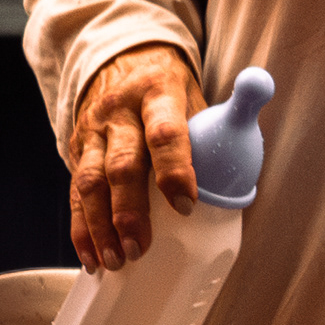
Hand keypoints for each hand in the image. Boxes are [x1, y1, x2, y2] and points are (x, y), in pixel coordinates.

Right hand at [66, 42, 201, 271]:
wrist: (119, 65)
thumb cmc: (169, 95)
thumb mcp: (196, 95)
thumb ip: (222, 123)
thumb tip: (250, 156)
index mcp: (157, 93)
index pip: (165, 132)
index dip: (175, 169)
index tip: (186, 205)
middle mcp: (119, 111)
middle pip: (122, 165)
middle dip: (129, 210)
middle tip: (140, 246)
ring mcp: (93, 132)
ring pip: (90, 183)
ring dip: (101, 227)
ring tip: (117, 260)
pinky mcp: (75, 151)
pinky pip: (74, 194)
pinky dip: (81, 229)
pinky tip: (91, 258)